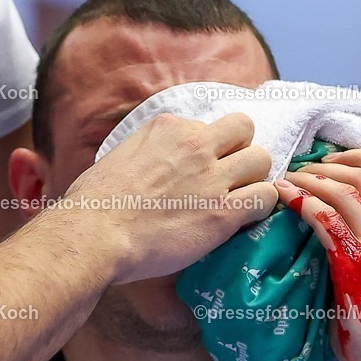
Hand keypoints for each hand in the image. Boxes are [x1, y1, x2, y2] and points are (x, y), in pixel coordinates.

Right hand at [67, 113, 276, 283]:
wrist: (96, 235)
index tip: (198, 169)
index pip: (207, 125)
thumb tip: (157, 164)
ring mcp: (213, 177)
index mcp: (168, 127)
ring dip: (254, 178)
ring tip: (239, 198)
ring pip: (261, 160)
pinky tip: (245, 219)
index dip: (208, 148)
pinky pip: (265, 197)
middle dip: (240, 151)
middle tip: (228, 177)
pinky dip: (261, 207)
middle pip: (244, 129)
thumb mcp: (121, 155)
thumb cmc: (95, 204)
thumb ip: (149, 151)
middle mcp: (195, 144)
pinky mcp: (224, 211)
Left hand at [276, 150, 360, 360]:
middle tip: (300, 166)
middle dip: (328, 163)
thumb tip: (333, 229)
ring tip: (286, 179)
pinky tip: (284, 198)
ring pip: (343, 191)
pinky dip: (301, 201)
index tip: (332, 157)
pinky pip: (325, 219)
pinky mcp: (355, 264)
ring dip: (310, 178)